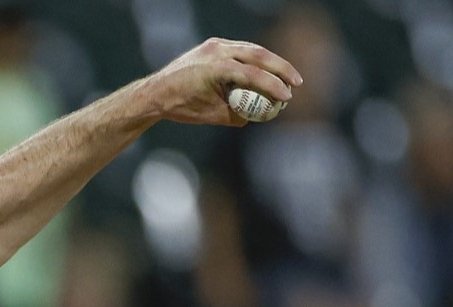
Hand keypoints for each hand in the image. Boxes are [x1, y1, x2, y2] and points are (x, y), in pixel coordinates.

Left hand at [136, 38, 301, 126]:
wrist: (155, 93)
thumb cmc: (180, 107)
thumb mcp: (212, 116)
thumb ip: (238, 115)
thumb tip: (261, 115)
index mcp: (216, 68)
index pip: (253, 75)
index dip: (273, 86)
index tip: (287, 98)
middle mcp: (216, 51)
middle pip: (259, 55)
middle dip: (282, 68)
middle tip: (297, 83)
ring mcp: (214, 45)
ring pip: (252, 49)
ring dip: (272, 62)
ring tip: (288, 77)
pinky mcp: (213, 45)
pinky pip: (241, 49)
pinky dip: (256, 59)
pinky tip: (268, 71)